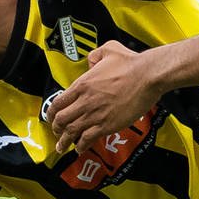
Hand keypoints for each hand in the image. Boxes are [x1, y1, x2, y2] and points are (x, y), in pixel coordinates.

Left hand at [47, 41, 167, 151]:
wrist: (147, 76)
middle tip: (56, 132)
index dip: (51, 113)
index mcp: (82, 84)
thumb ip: (94, 56)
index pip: (58, 102)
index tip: (51, 118)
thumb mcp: (108, 50)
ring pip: (72, 132)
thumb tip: (91, 62)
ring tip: (62, 146)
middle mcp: (85, 101)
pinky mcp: (107, 125)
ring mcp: (95, 114)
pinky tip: (80, 148)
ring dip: (65, 141)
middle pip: (62, 119)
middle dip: (56, 128)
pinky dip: (81, 145)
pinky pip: (88, 139)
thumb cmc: (131, 64)